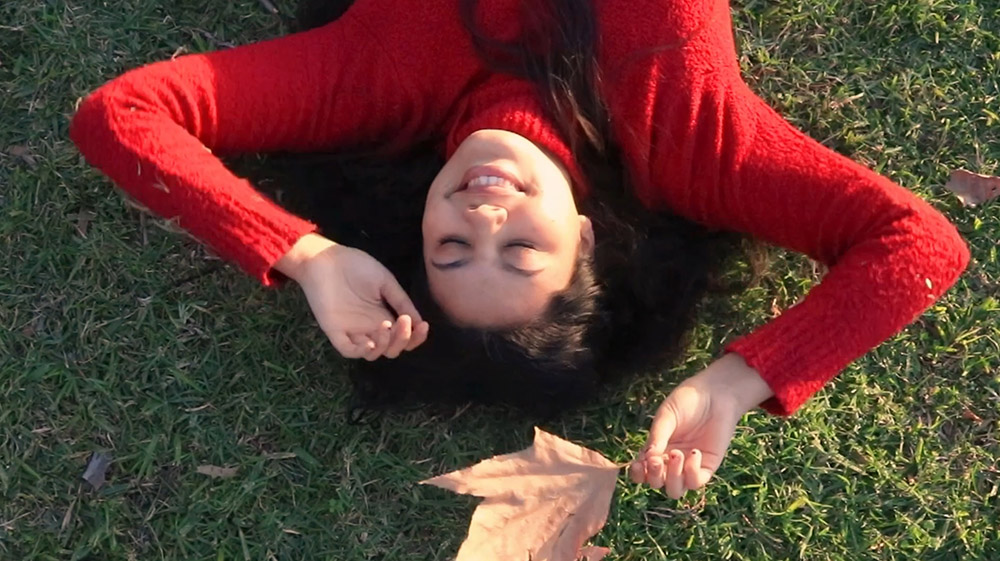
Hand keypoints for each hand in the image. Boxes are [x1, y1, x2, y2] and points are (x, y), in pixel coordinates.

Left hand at [276, 234, 428, 359]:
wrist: (326, 258)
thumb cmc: (356, 266)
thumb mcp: (385, 282)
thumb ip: (401, 301)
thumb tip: (419, 321)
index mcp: (383, 315)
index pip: (402, 336)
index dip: (415, 337)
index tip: (423, 326)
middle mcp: (370, 327)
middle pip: (391, 348)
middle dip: (402, 340)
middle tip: (403, 322)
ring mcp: (352, 330)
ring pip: (373, 353)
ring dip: (385, 345)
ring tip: (385, 326)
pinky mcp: (335, 331)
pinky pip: (348, 350)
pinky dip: (361, 351)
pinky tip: (370, 342)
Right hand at [629, 354, 771, 498]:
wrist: (716, 394)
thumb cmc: (687, 401)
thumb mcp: (667, 416)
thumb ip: (657, 437)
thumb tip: (646, 458)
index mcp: (656, 449)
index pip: (642, 472)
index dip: (638, 474)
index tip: (638, 464)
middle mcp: (670, 462)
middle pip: (657, 484)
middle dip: (654, 476)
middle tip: (656, 460)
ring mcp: (689, 466)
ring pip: (675, 490)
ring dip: (672, 477)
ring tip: (677, 454)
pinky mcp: (707, 467)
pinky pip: (696, 482)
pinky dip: (692, 472)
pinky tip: (695, 452)